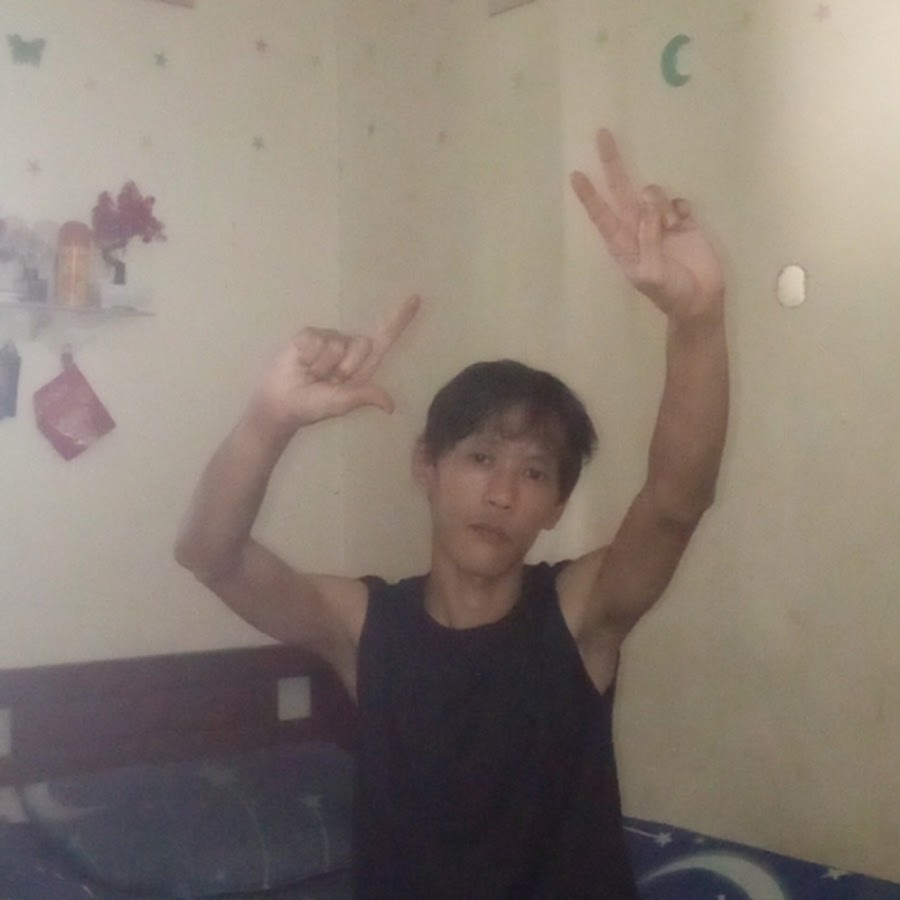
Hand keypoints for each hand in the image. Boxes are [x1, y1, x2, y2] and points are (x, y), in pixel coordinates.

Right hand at [249, 295, 420, 432]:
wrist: (282, 403)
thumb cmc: (314, 405)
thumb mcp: (342, 403)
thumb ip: (365, 396)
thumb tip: (390, 406)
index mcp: (362, 364)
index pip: (385, 338)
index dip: (400, 319)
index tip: (416, 299)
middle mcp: (348, 347)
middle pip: (363, 344)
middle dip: (346, 368)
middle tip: (328, 382)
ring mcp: (329, 339)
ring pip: (337, 345)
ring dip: (323, 366)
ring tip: (312, 374)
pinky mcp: (309, 335)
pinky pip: (316, 341)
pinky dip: (308, 358)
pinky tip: (301, 364)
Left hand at [570, 129, 723, 318]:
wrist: (701, 301)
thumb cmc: (670, 293)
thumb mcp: (652, 272)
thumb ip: (647, 236)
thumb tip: (646, 198)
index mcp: (622, 244)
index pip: (602, 215)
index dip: (589, 195)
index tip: (576, 174)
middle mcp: (637, 229)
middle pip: (621, 191)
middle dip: (612, 164)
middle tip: (602, 135)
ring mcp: (660, 224)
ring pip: (651, 193)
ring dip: (657, 201)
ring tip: (669, 225)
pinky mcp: (682, 222)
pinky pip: (676, 201)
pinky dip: (678, 206)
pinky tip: (684, 222)